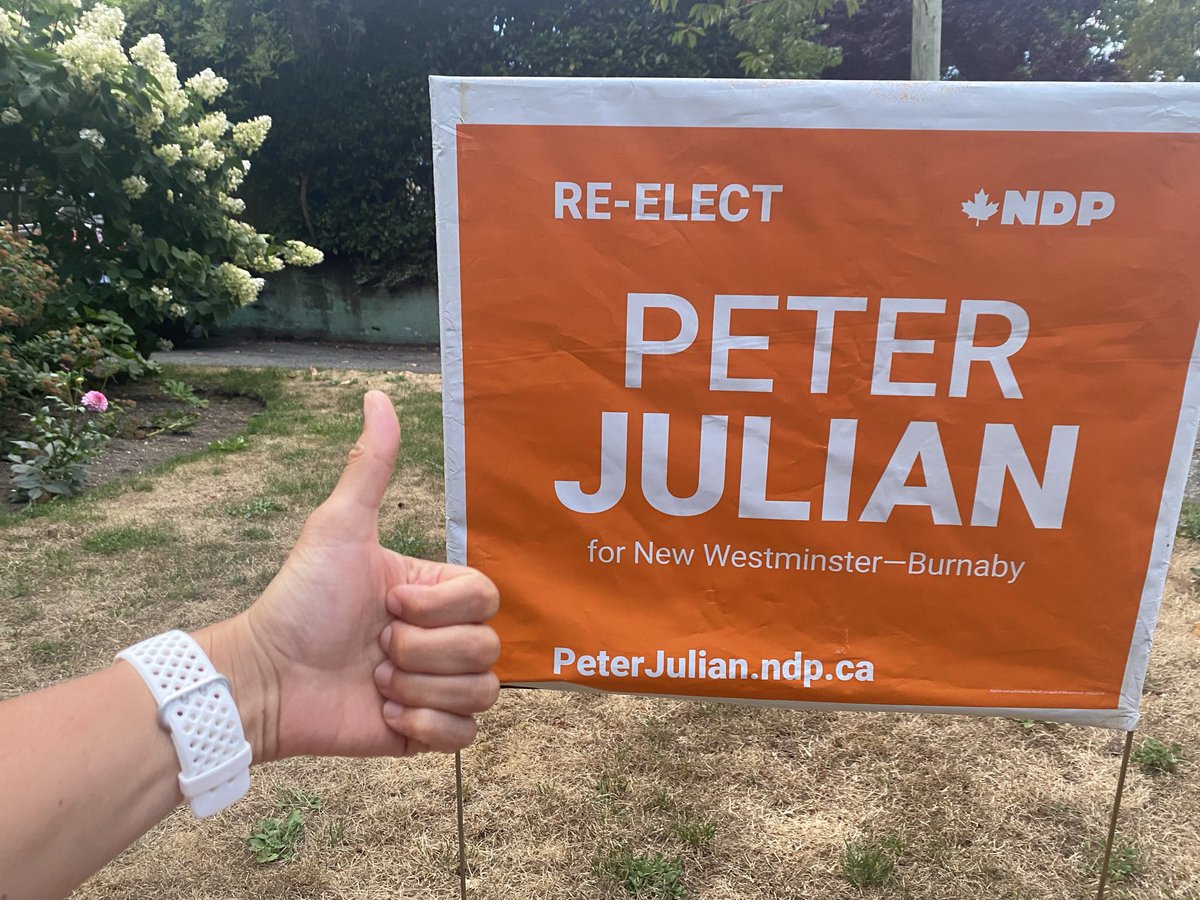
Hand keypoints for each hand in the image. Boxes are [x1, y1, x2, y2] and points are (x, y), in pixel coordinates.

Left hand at [202, 390, 499, 761]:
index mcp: (433, 592)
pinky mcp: (425, 732)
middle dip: (423, 653)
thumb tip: (377, 394)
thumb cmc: (300, 601)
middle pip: (487, 646)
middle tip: (375, 648)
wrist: (267, 679)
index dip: (441, 610)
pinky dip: (425, 727)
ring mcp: (436, 686)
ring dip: (420, 689)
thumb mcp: (339, 528)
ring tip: (376, 682)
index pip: (486, 598)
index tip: (389, 607)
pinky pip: (465, 738)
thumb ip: (370, 466)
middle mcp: (441, 637)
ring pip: (482, 693)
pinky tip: (386, 715)